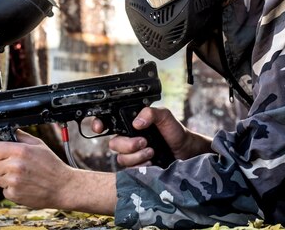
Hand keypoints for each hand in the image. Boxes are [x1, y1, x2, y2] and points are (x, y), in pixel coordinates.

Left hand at [0, 129, 71, 207]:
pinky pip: (4, 189)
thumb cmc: (51, 165)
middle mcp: (14, 166)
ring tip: (22, 175)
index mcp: (20, 151)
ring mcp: (13, 182)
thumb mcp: (39, 145)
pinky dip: (12, 188)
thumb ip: (21, 137)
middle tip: (13, 164)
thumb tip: (6, 132)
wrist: (62, 187)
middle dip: (0, 164)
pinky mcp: (13, 194)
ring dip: (6, 177)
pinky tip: (24, 184)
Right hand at [91, 107, 212, 166]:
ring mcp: (132, 154)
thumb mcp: (165, 116)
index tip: (99, 128)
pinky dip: (140, 167)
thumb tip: (136, 122)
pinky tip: (152, 163)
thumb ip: (151, 113)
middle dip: (128, 144)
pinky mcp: (137, 168)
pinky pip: (128, 171)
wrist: (186, 152)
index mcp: (131, 124)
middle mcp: (128, 139)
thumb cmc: (175, 132)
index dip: (98, 124)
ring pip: (121, 158)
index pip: (108, 122)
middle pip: (113, 143)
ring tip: (152, 152)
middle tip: (144, 142)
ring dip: (137, 156)